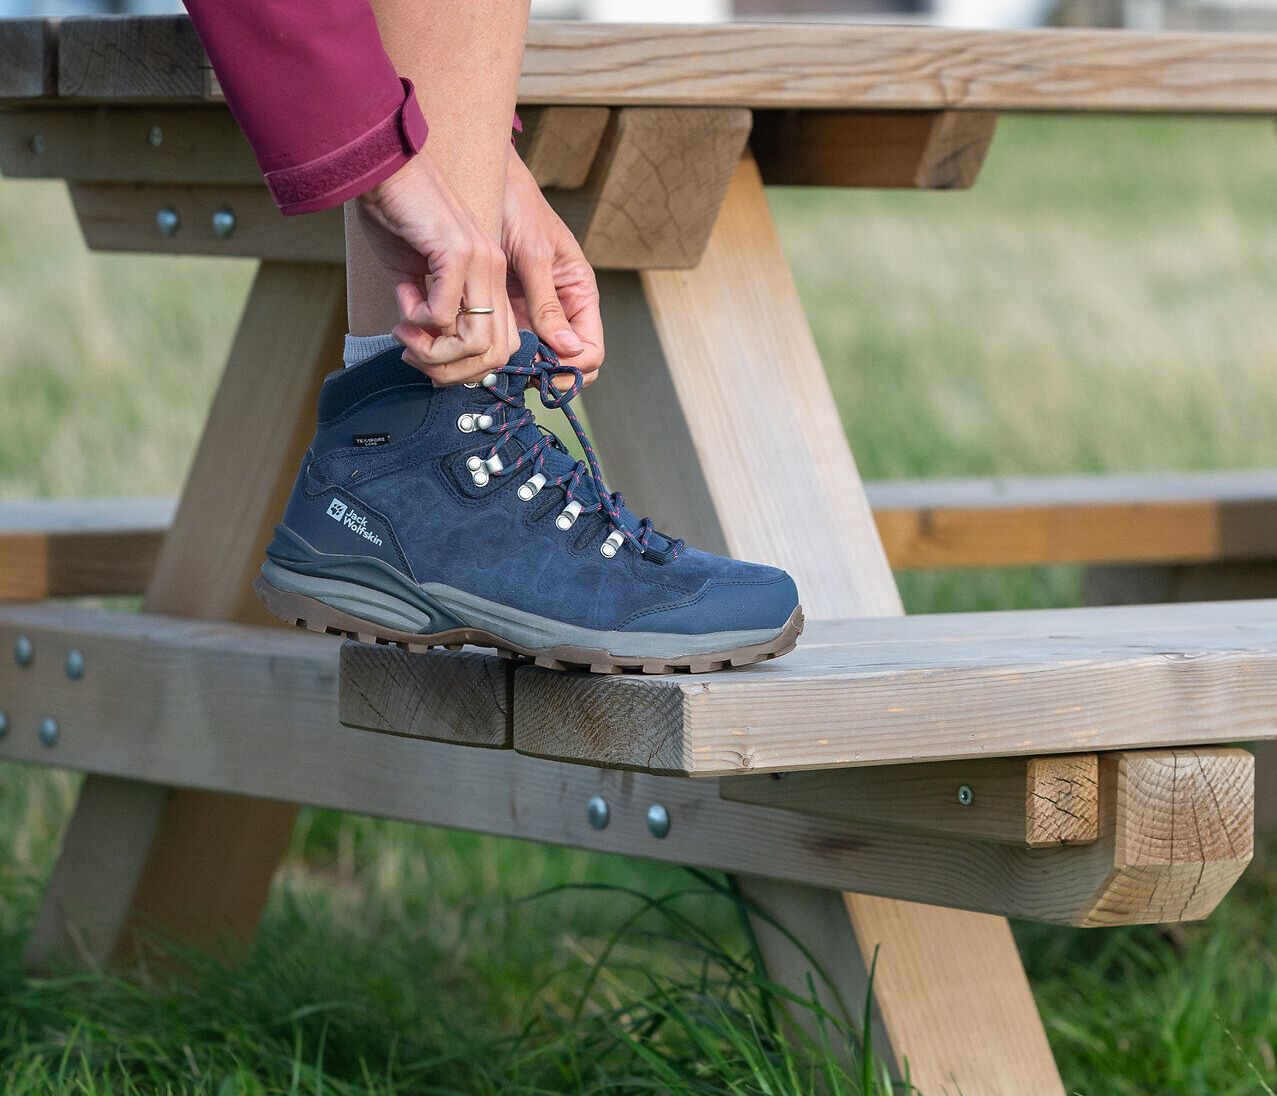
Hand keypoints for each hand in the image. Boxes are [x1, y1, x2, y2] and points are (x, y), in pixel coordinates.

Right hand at [357, 150, 518, 383]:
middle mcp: (493, 272)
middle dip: (451, 371)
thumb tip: (426, 341)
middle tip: (414, 354)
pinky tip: (402, 301)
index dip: (465, 367)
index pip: (501, 347)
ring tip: (406, 333)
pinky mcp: (456, 252)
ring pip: (476, 343)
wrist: (381, 168)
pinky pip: (442, 314)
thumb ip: (430, 307)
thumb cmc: (395, 215)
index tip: (424, 354)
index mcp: (490, 278)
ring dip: (434, 351)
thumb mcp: (417, 273)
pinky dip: (417, 320)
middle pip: (495, 355)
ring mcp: (480, 261)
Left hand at [502, 153, 603, 385]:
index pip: (591, 351)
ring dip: (521, 371)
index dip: (572, 368)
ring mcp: (534, 314)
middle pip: (567, 365)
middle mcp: (560, 310)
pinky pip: (510, 348)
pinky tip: (481, 353)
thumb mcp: (534, 254)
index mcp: (579, 294)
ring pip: (537, 362)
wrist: (482, 181)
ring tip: (494, 366)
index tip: (545, 368)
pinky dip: (500, 357)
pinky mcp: (507, 314)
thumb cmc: (516, 207)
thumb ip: (548, 303)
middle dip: (547, 376)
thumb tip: (569, 349)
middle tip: (517, 373)